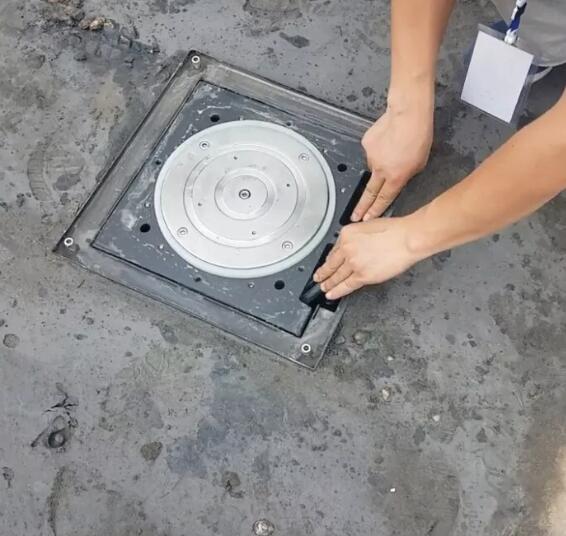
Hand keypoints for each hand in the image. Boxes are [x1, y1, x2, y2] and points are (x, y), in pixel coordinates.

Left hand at [313, 216, 421, 299]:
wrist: (407, 238)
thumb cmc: (395, 231)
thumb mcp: (368, 225)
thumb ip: (356, 237)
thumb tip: (352, 247)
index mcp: (346, 234)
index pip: (334, 249)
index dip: (330, 258)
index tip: (327, 263)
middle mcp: (347, 248)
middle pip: (331, 264)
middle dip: (323, 272)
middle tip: (317, 277)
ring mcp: (353, 263)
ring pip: (336, 276)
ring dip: (328, 283)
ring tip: (323, 287)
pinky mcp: (362, 275)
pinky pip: (346, 285)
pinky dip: (337, 291)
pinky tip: (331, 294)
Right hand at [352, 99, 432, 221]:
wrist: (407, 114)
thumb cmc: (419, 135)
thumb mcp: (420, 163)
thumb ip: (406, 175)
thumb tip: (398, 178)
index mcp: (396, 178)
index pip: (383, 199)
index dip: (374, 211)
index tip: (366, 219)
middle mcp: (380, 170)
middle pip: (369, 192)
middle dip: (361, 206)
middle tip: (354, 215)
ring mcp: (371, 157)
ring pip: (374, 165)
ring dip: (381, 162)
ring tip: (394, 149)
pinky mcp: (366, 144)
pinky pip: (372, 150)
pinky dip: (379, 148)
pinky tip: (388, 139)